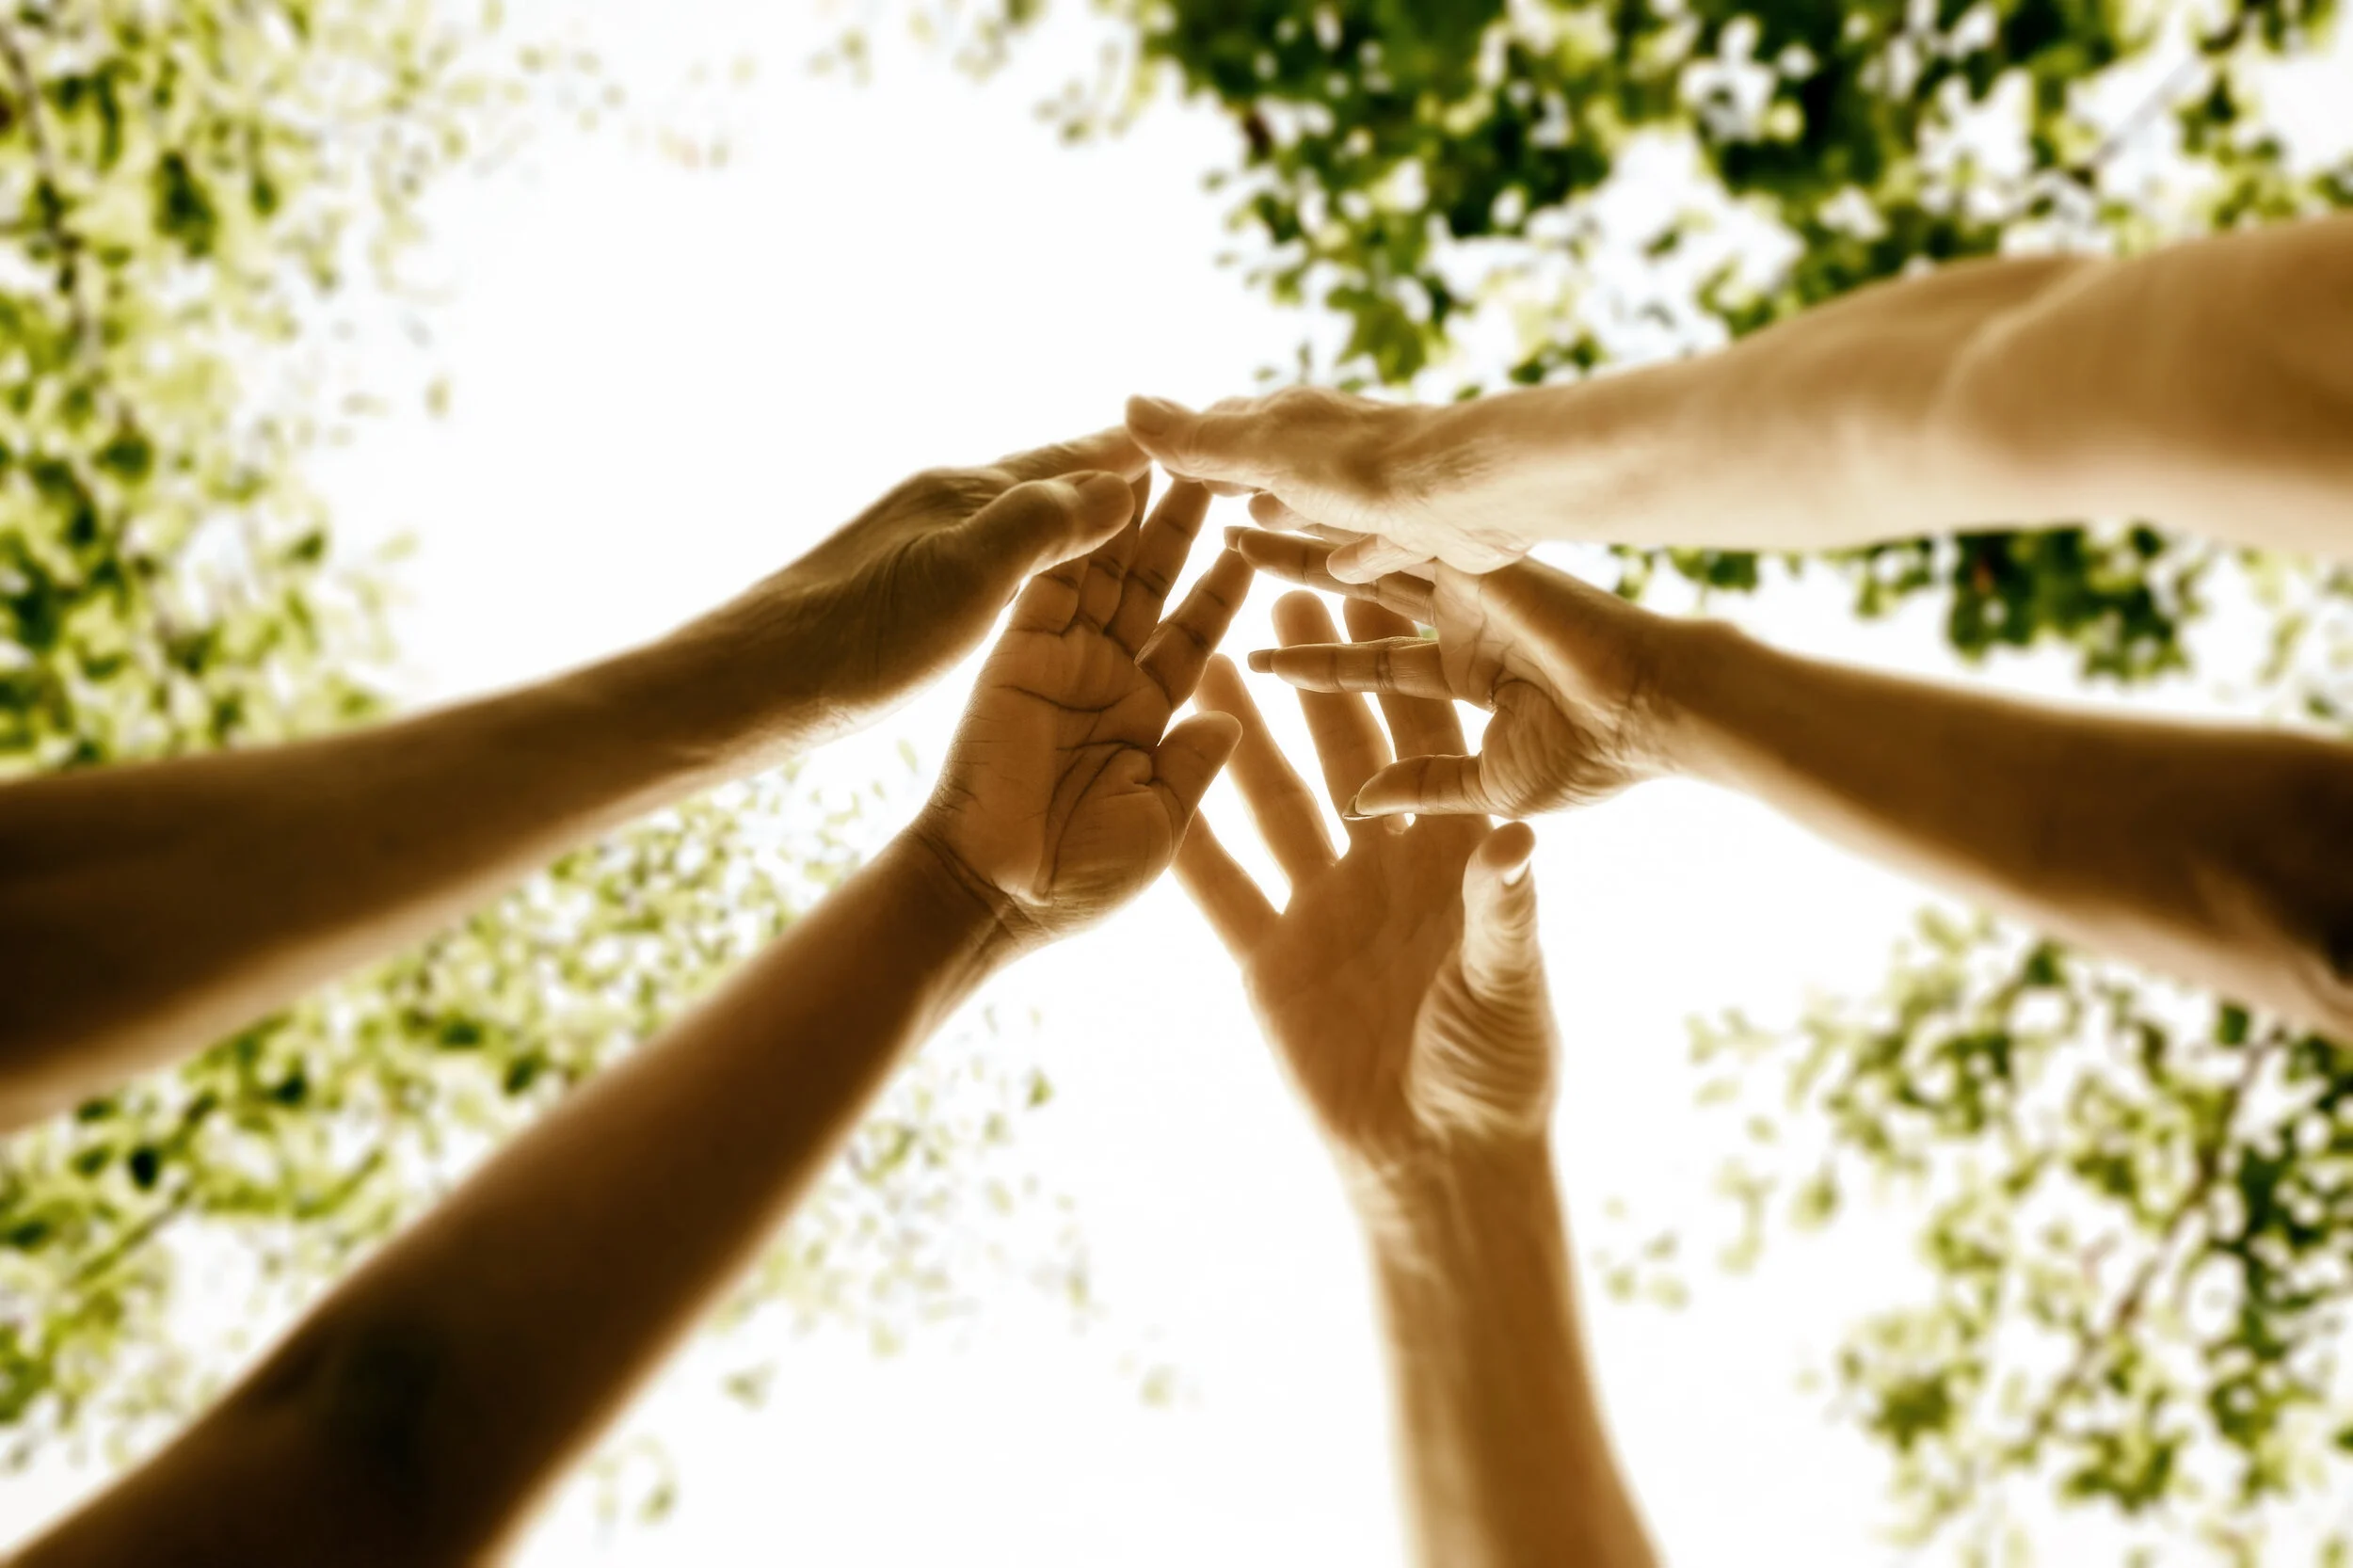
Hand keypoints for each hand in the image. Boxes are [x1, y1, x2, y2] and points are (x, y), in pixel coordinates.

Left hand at [662, 428, 1153, 752]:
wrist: (750, 685)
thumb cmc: (857, 639)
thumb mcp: (964, 577)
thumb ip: (1043, 524)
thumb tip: (1122, 482)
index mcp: (968, 494)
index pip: (1073, 459)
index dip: (1133, 452)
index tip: (1190, 434)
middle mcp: (945, 505)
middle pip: (1047, 477)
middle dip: (1110, 470)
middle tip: (1173, 459)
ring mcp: (919, 544)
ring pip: (1018, 514)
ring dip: (1073, 508)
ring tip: (1121, 506)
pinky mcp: (899, 589)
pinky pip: (993, 555)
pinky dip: (1035, 552)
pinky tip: (1028, 571)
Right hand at [912, 478, 1252, 946]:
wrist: (994, 894)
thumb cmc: (1077, 879)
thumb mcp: (1159, 822)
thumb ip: (1192, 766)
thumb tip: (1231, 720)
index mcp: (1145, 716)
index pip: (1194, 635)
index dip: (1225, 588)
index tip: (1259, 537)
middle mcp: (1104, 676)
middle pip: (1152, 583)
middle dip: (1184, 526)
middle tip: (1218, 465)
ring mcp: (1059, 658)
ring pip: (1106, 569)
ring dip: (1135, 515)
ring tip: (1171, 455)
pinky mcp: (1019, 650)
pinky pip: (1054, 581)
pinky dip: (1077, 533)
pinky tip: (1106, 487)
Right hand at [1126, 387, 1538, 581]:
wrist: (1473, 489)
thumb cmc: (1363, 466)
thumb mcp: (1264, 453)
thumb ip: (1200, 440)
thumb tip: (1129, 405)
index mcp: (1290, 421)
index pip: (1226, 425)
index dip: (1189, 443)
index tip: (1153, 457)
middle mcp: (1331, 447)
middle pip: (1270, 460)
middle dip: (1232, 474)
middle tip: (1197, 491)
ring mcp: (1374, 488)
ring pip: (1314, 501)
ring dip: (1282, 513)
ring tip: (1247, 528)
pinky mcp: (1414, 528)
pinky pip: (1370, 542)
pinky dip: (1348, 553)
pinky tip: (1340, 571)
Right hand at [1175, 592, 1557, 1195]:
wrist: (1436, 1164)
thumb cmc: (1499, 1074)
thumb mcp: (1507, 985)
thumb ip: (1504, 913)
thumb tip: (1522, 839)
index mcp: (1452, 855)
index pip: (1424, 742)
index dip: (1397, 670)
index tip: (1371, 596)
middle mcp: (1385, 865)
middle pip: (1342, 749)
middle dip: (1313, 673)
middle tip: (1277, 590)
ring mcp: (1322, 905)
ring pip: (1272, 800)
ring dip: (1239, 734)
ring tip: (1202, 659)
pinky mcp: (1268, 955)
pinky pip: (1220, 885)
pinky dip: (1186, 834)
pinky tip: (1147, 778)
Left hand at [1227, 528, 1678, 816]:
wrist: (1651, 714)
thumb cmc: (1594, 758)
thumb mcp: (1491, 785)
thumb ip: (1426, 788)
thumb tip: (1359, 803)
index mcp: (1471, 673)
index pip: (1371, 665)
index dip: (1314, 664)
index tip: (1255, 659)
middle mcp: (1464, 620)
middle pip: (1358, 591)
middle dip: (1296, 574)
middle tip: (1234, 551)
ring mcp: (1469, 584)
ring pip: (1368, 553)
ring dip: (1306, 537)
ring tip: (1243, 517)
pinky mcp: (1474, 558)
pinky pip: (1396, 534)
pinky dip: (1345, 520)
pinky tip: (1293, 502)